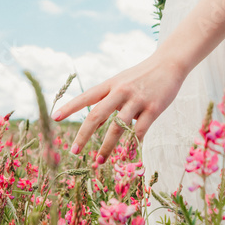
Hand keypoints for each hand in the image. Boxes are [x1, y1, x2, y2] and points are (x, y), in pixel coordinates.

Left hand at [51, 51, 186, 164]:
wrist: (169, 63)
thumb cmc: (142, 76)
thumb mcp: (122, 82)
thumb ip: (109, 101)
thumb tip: (96, 126)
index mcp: (110, 84)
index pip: (86, 96)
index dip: (70, 107)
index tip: (55, 117)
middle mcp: (120, 91)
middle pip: (97, 115)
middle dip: (83, 135)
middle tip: (73, 151)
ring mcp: (137, 99)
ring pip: (117, 127)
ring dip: (107, 147)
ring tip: (99, 161)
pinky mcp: (154, 108)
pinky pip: (140, 131)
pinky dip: (132, 145)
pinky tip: (127, 156)